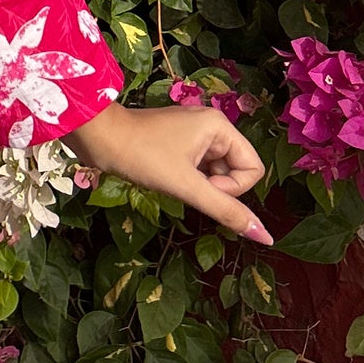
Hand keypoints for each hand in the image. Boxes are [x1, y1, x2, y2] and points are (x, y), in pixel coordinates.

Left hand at [70, 101, 272, 245]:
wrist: (98, 137)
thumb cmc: (142, 155)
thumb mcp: (187, 186)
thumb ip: (226, 210)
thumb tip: (266, 236)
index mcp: (220, 126)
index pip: (253, 169)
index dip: (232, 188)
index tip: (201, 186)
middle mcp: (211, 126)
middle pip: (235, 171)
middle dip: (214, 187)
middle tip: (183, 184)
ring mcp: (194, 134)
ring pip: (216, 173)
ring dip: (199, 185)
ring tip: (172, 179)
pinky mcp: (179, 144)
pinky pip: (199, 169)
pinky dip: (188, 180)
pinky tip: (167, 177)